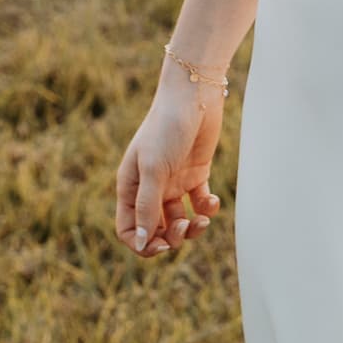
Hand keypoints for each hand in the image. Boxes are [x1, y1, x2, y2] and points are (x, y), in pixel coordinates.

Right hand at [112, 61, 224, 256]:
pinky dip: (207, 208)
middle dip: (170, 237)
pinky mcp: (195, 175)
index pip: (129, 229)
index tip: (162, 245)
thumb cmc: (166, 129)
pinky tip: (212, 200)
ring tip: (202, 220)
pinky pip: (199, 204)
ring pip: (178, 220)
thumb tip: (142, 243)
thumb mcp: (153, 169)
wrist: (194, 97)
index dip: (142, 244)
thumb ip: (147, 207)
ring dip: (190, 228)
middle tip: (183, 225)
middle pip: (155, 230)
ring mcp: (172, 182)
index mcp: (130, 187)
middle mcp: (149, 188)